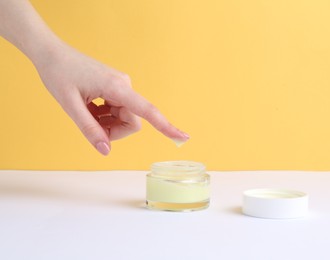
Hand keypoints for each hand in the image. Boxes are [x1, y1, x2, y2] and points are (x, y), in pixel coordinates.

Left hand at [34, 43, 188, 154]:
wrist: (51, 53)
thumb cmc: (59, 74)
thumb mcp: (70, 105)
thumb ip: (89, 129)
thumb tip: (106, 151)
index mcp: (117, 87)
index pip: (147, 111)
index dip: (166, 126)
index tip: (183, 137)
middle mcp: (124, 86)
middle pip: (131, 121)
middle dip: (113, 130)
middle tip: (90, 126)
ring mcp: (120, 87)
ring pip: (123, 117)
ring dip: (106, 122)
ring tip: (85, 111)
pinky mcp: (115, 88)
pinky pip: (116, 110)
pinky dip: (103, 115)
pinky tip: (88, 107)